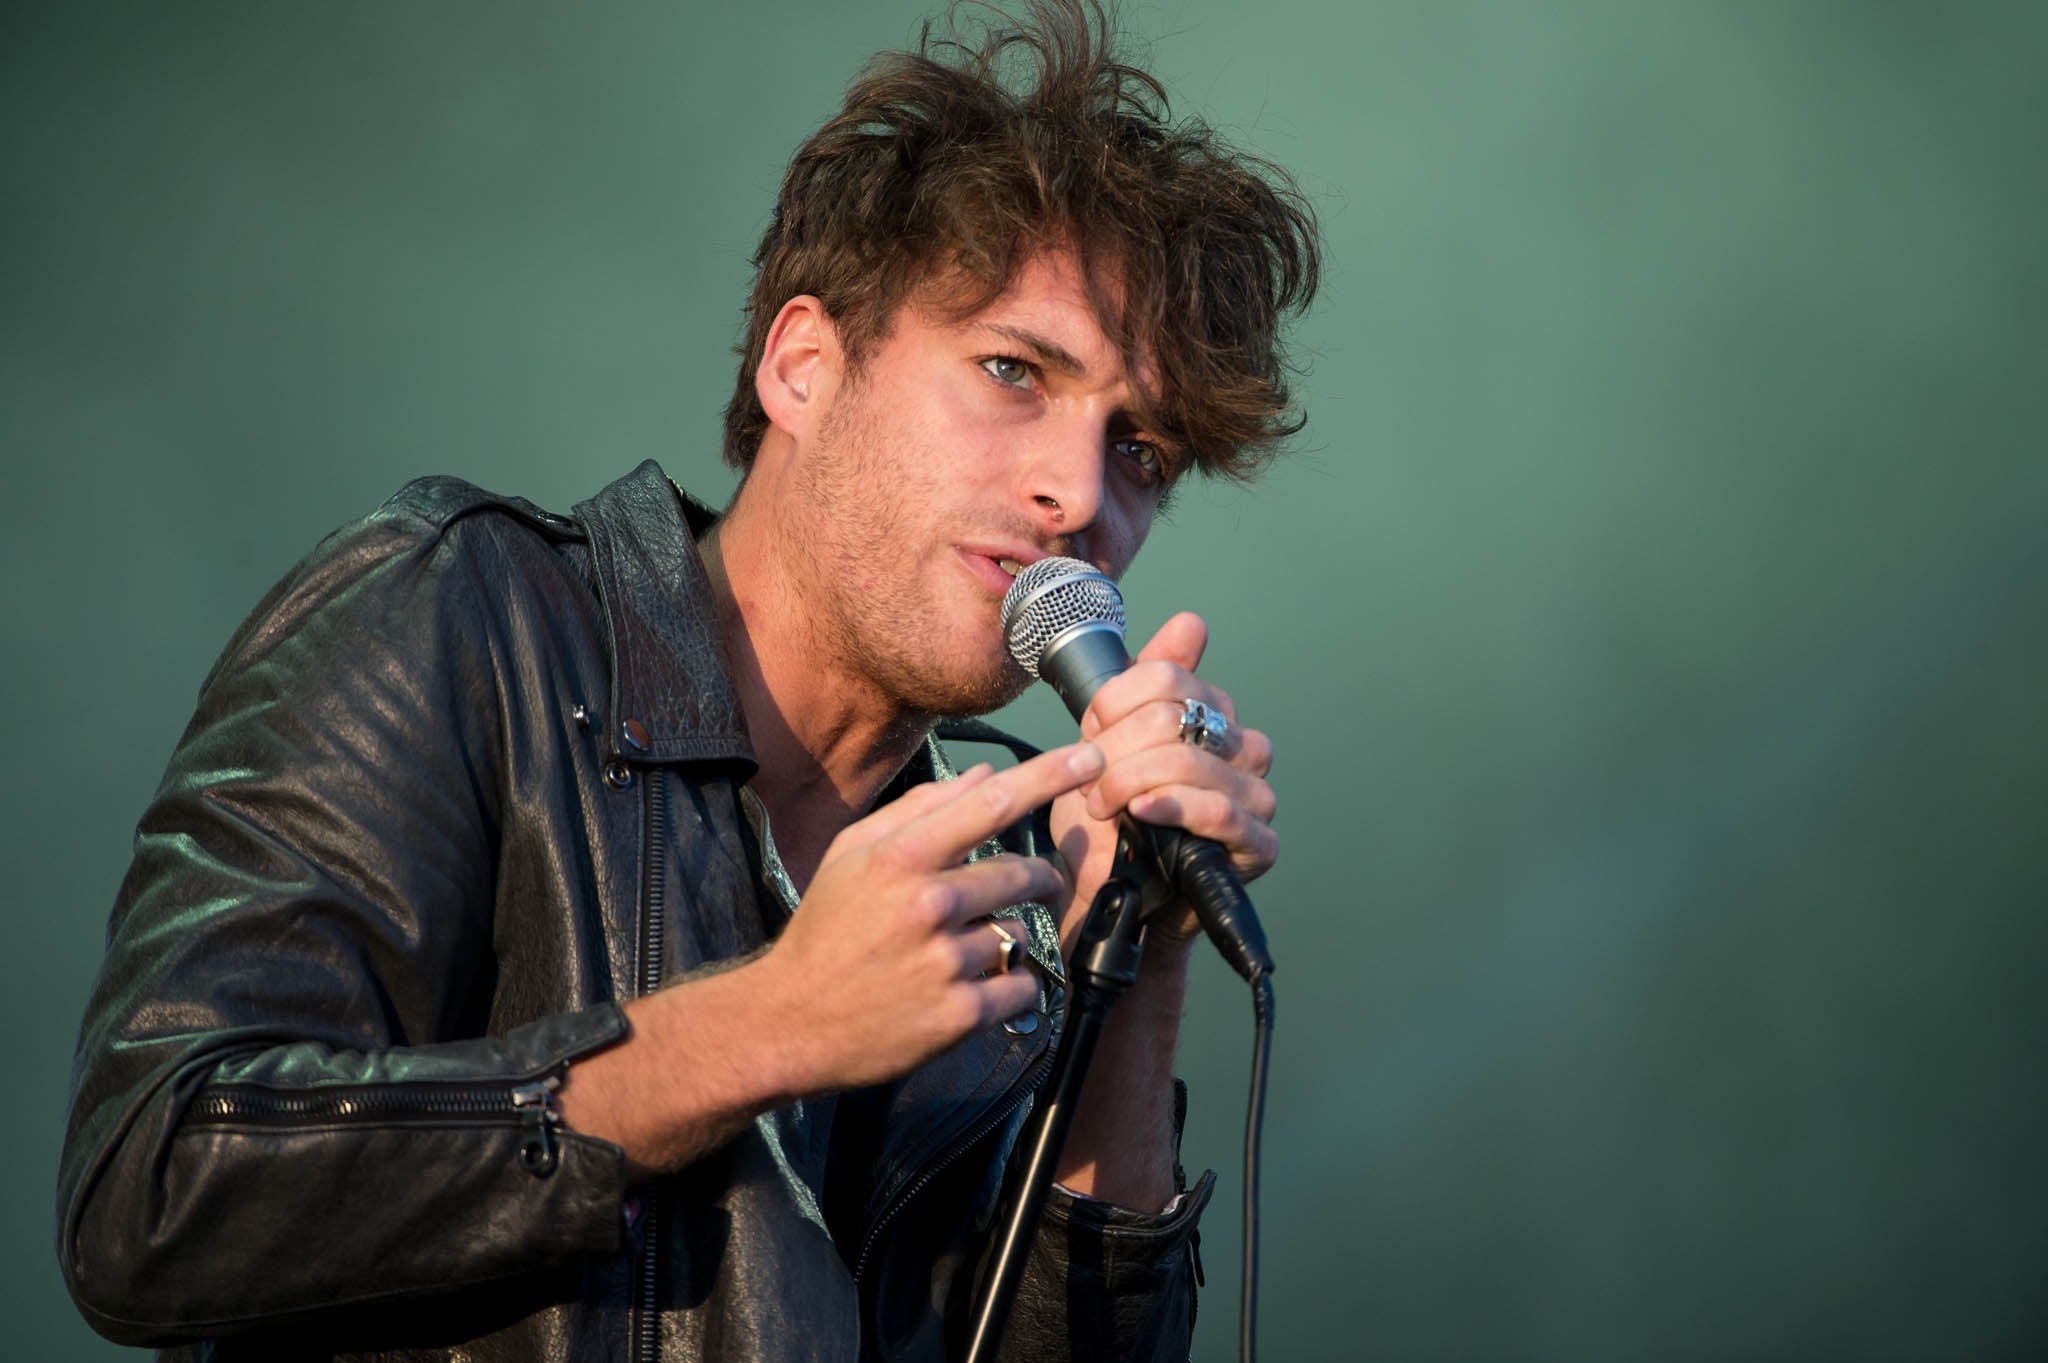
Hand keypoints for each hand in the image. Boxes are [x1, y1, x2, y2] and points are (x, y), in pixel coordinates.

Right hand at [758, 742, 1103, 1092]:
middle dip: (1039, 878)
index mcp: (902, 857)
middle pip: (1023, 872)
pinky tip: (971, 988)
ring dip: (1005, 940)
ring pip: (1020, 934)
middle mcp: (929, 904)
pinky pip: (1021, 987)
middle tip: (1031, 887)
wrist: (790, 1021)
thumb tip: (986, 775)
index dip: (1050, 776)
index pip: (993, 804)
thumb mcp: (852, 855)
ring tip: (959, 954)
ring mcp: (947, 961)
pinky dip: (1009, 987)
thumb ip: (919, 809)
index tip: (1090, 757)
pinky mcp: (960, 1014)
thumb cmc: (825, 932)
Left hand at [1050, 612, 1277, 945]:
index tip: (1091, 736)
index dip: (1114, 705)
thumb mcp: (1109, 741)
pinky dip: (1176, 809)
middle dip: (1115, 751)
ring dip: (1131, 783)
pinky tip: (1145, 814)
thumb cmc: (1108, 820)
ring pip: (1191, 762)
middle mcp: (1243, 746)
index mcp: (1212, 713)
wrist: (1106, 894)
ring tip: (1105, 807)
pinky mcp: (1258, 844)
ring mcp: (1256, 795)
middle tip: (1090, 784)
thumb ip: (1141, 682)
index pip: (1166, 677)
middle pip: (1173, 717)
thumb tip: (1193, 623)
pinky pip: (1223, 812)